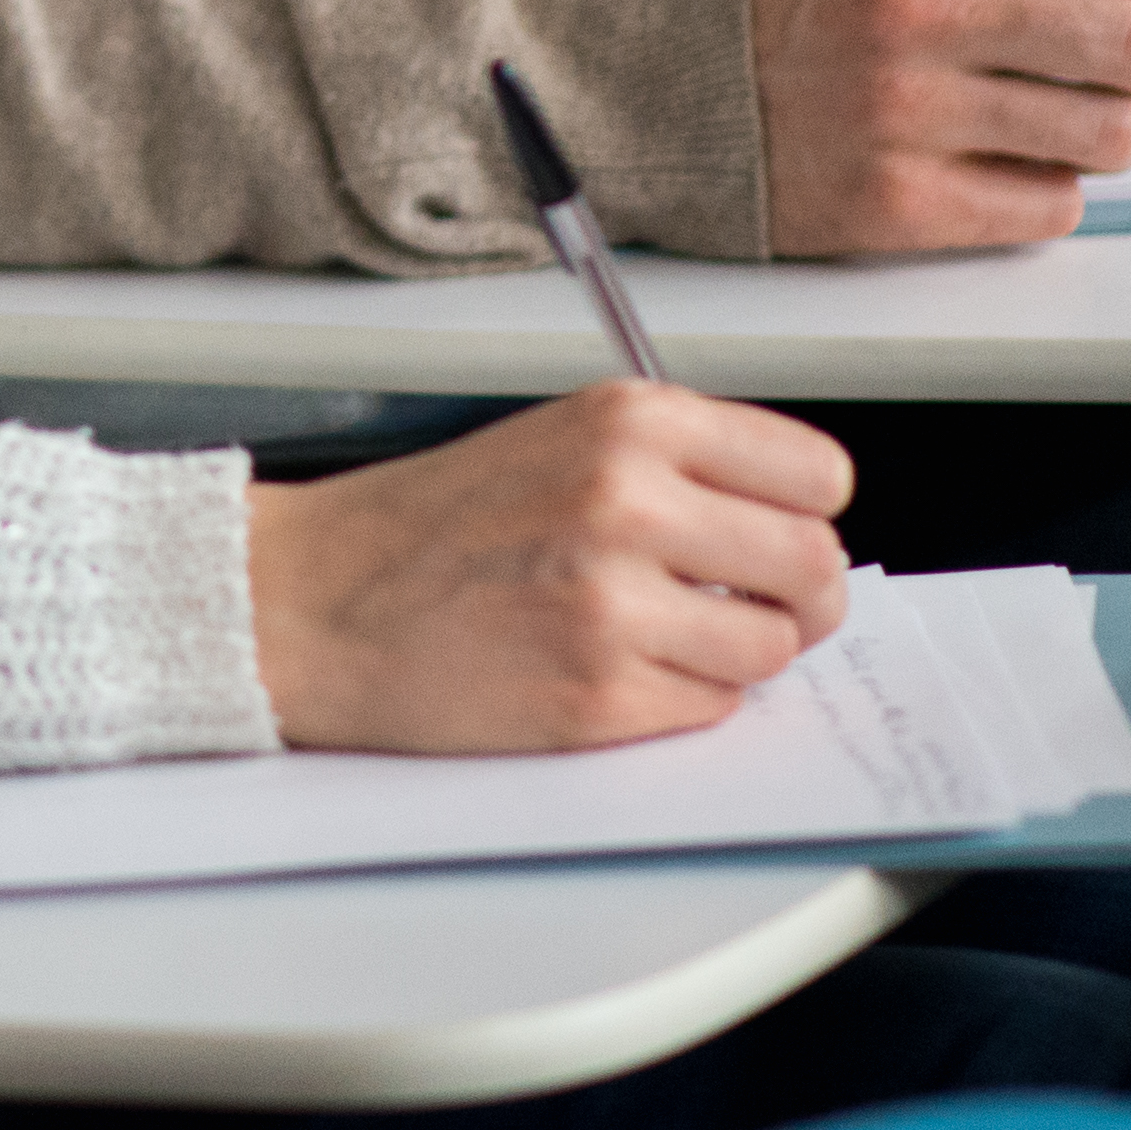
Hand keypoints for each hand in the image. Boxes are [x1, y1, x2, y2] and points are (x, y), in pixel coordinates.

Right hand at [244, 383, 854, 748]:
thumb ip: (678, 464)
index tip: (776, 530)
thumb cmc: (429, 524)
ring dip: (735, 652)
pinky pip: (713, 707)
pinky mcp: (598, 694)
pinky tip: (612, 667)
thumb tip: (795, 521)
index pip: (816, 474)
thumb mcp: (558, 438)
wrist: (314, 600)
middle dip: (794, 595)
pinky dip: (681, 698)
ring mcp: (614, 602)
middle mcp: (629, 500)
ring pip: (774, 646)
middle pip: (815, 565)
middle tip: (746, 600)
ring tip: (658, 633)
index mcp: (628, 422)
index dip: (805, 512)